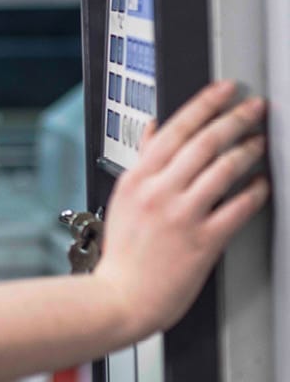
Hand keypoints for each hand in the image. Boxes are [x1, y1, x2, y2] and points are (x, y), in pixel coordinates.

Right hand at [93, 81, 267, 339]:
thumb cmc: (123, 250)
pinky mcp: (203, 241)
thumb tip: (154, 127)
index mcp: (138, 176)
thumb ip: (142, 158)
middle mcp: (160, 191)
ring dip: (247, 151)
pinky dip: (253, 193)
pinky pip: (236, 209)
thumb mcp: (123, 195)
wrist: (123, 295)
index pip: (176, 127)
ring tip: (260, 142)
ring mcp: (182, 215)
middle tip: (254, 107)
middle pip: (203, 142)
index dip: (204, 103)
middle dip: (234, 119)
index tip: (223, 89)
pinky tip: (261, 184)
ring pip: (222, 170)